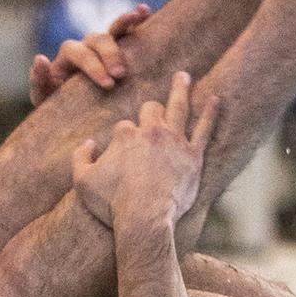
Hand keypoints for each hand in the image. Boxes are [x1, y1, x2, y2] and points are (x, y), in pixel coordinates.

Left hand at [28, 4, 151, 104]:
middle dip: (110, 54)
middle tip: (120, 75)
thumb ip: (38, 79)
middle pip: (97, 39)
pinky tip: (145, 10)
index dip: (94, 66)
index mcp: (68, 55)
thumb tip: (40, 57)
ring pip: (113, 29)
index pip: (80, 53)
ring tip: (138, 18)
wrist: (71, 107)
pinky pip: (127, 31)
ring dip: (125, 23)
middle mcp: (85, 45)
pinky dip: (135, 19)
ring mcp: (103, 46)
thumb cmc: (56, 104)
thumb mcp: (43, 96)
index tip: (108, 84)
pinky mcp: (119, 50)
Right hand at [71, 70, 218, 229]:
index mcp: (125, 136)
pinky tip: (215, 99)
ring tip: (184, 76)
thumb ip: (80, 158)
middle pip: (151, 109)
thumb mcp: (82, 181)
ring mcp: (174, 142)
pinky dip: (210, 113)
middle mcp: (151, 132)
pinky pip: (204, 129)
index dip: (124, 137)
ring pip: (178, 107)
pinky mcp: (193, 156)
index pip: (124, 126)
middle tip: (153, 106)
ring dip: (180, 89)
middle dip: (151, 108)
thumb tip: (87, 143)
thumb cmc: (113, 203)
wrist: (144, 219)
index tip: (124, 151)